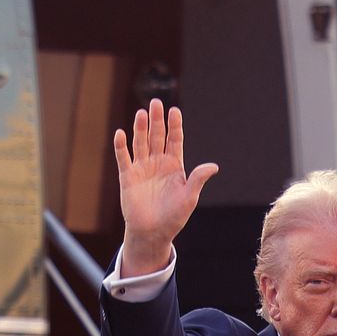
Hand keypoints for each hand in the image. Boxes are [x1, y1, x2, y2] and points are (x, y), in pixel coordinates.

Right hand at [113, 99, 218, 275]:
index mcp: (174, 166)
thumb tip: (214, 166)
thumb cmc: (174, 217)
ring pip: (141, 143)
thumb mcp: (189, 197)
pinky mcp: (128, 177)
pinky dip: (122, 146)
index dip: (175, 126)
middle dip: (157, 120)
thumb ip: (198, 179)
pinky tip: (122, 133)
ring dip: (140, 129)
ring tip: (141, 113)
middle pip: (157, 136)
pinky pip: (124, 158)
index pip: (175, 140)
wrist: (153, 232)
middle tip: (156, 103)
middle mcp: (158, 163)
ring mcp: (142, 168)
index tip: (175, 110)